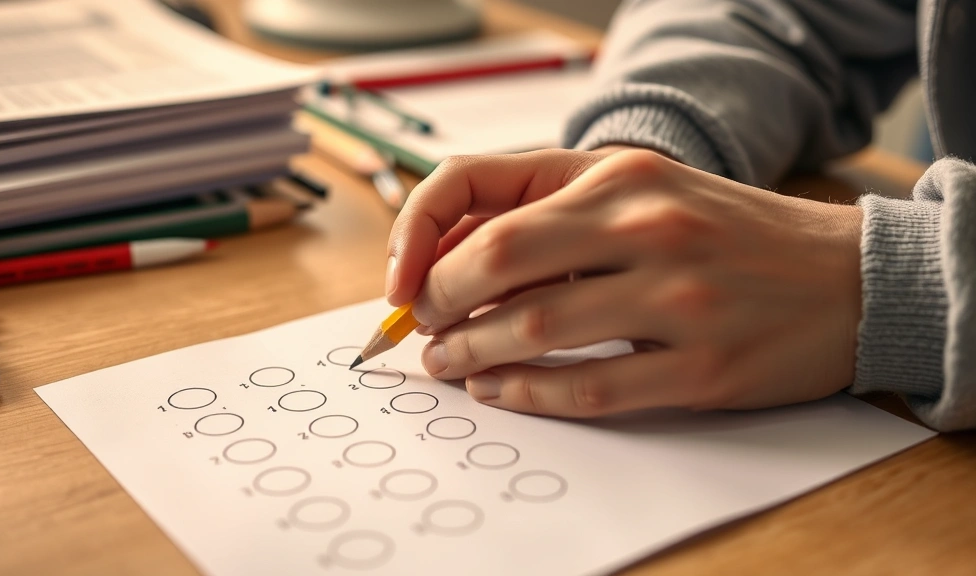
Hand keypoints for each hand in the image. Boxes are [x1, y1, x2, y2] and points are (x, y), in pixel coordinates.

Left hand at [387, 149, 862, 416]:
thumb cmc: (730, 235)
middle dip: (437, 302)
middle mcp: (646, 223)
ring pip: (533, 326)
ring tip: (450, 364)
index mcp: (620, 172)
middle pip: (496, 258)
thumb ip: (555, 215)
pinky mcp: (701, 366)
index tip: (401, 281)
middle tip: (423, 329)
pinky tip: (504, 392)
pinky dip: (529, 394)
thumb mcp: (645, 192)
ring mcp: (676, 296)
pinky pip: (588, 387)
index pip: (478, 183)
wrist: (849, 278)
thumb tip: (451, 262)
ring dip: (472, 354)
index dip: (418, 234)